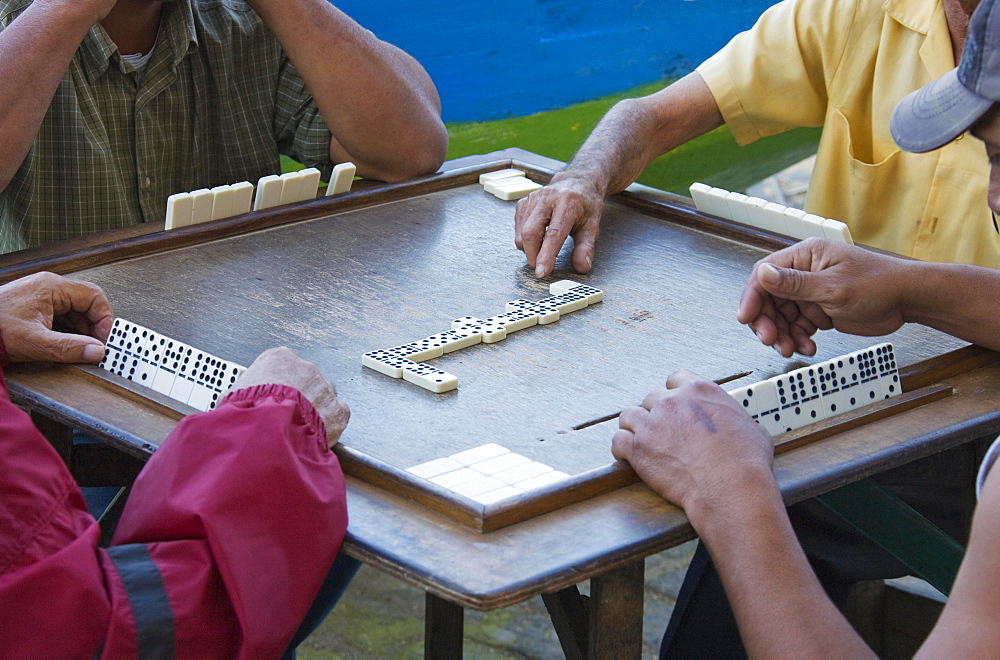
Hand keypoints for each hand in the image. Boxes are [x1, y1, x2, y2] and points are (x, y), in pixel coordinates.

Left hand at [0, 272, 112, 363]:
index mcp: (51, 287)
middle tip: (97, 346)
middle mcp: (48, 288)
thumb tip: (97, 351)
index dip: (105, 319)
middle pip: (86, 304)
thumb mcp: (36, 342)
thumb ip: (70, 348)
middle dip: (94, 327)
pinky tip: (65, 346)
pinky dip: (68, 332)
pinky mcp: (34, 308)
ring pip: (74, 312)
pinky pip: (61, 317)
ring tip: (80, 349)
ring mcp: (41, 297)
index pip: (94, 297)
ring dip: (81, 331)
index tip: (107, 339)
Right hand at [230, 347, 349, 447]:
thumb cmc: (249, 414)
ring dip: (313, 410)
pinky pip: (338, 413)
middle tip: (284, 414)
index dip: (277, 384)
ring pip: (322, 396)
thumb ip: (244, 391)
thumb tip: (236, 401)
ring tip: (297, 428)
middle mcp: (305, 369)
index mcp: (279, 359)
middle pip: (304, 380)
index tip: (273, 395)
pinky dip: (331, 423)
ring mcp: (323, 388)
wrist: (267, 435)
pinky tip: (316, 432)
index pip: (282, 365)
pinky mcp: (337, 410)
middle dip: (297, 397)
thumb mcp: (232, 395)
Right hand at [514, 173, 603, 276]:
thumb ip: (586, 248)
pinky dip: (524, 239)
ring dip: (528, 249)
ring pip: (521, 231)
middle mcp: (547, 198)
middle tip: (540, 267)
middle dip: (532, 255)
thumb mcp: (592, 226)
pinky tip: (537, 238)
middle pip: (531, 232)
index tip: (542, 272)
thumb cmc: (585, 205)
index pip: (553, 233)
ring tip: (542, 251)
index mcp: (568, 203)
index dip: (546, 255)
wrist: (577, 182)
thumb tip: (581, 267)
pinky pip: (518, 227)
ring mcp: (533, 199)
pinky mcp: (523, 202)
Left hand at [612, 370, 773, 512]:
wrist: (731, 486)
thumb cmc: (747, 461)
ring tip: (644, 441)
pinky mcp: (638, 449)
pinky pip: (618, 441)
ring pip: (629, 416)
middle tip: (664, 432)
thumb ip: (736, 419)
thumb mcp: (752, 427)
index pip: (675, 379)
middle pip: (652, 398)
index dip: (674, 393)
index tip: (676, 405)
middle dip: (657, 414)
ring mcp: (651, 424)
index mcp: (698, 390)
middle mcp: (671, 402)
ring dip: (635, 427)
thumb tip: (740, 426)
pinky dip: (622, 449)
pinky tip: (629, 456)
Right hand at [737, 238, 910, 357]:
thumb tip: (762, 274)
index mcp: (805, 256)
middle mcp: (804, 273)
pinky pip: (798, 326)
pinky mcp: (819, 309)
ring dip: (783, 334)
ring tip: (791, 347)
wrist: (908, 300)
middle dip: (768, 321)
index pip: (765, 274)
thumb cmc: (880, 284)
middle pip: (770, 298)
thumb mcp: (833, 287)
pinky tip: (808, 346)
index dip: (752, 297)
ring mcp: (811, 292)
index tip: (747, 318)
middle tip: (771, 340)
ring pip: (782, 316)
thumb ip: (795, 284)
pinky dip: (799, 338)